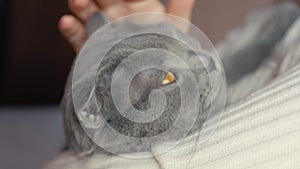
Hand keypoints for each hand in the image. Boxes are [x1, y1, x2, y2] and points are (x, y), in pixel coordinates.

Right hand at [58, 0, 194, 52]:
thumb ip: (180, 7)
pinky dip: (70, 30)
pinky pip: (78, 38)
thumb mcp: (176, 31)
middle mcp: (119, 17)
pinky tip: (66, 22)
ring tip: (78, 1)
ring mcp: (104, 32)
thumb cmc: (167, 56)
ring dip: (80, 5)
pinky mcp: (92, 50)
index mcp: (139, 8)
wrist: (153, 90)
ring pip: (88, 13)